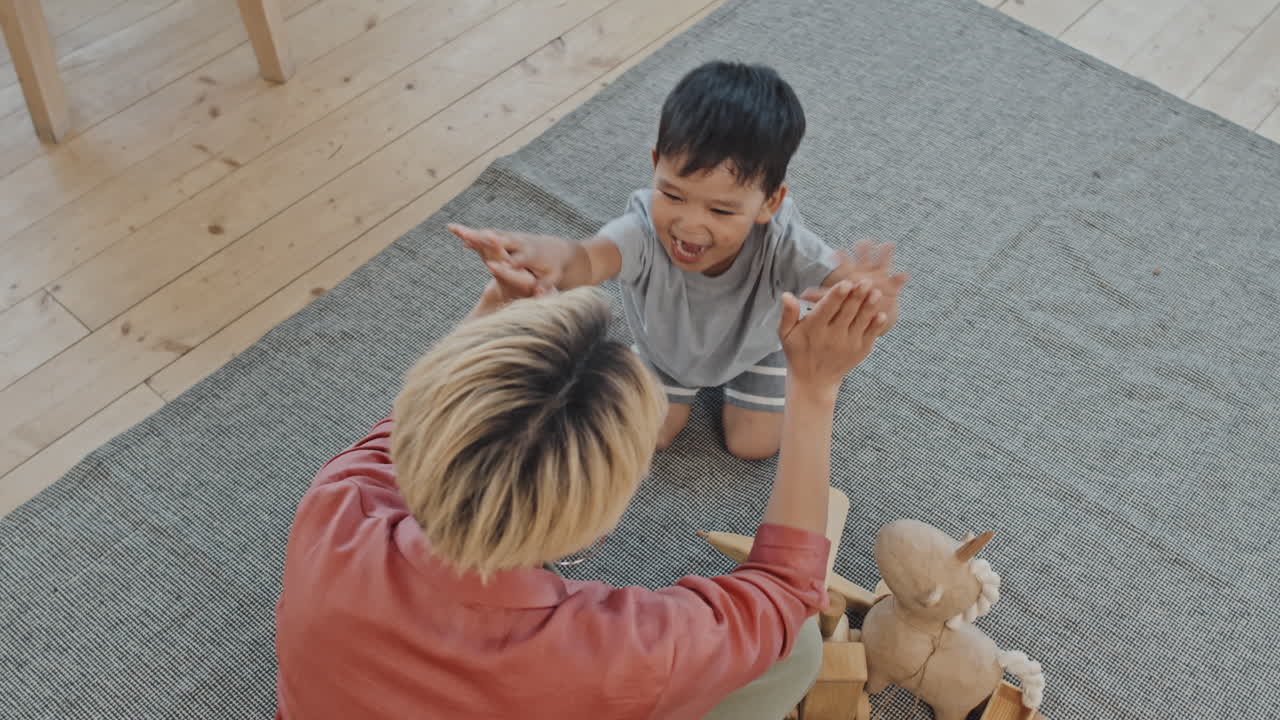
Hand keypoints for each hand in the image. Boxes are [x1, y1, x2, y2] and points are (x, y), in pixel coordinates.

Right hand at [449, 224, 567, 296]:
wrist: (557, 249)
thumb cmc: (554, 269)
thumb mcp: (552, 279)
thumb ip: (545, 287)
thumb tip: (540, 296)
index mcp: (531, 255)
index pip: (517, 260)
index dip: (505, 264)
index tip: (491, 266)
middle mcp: (519, 243)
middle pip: (500, 241)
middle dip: (484, 239)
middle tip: (467, 236)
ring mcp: (511, 238)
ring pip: (490, 234)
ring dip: (473, 232)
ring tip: (455, 229)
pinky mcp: (505, 237)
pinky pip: (487, 235)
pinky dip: (474, 234)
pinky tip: (457, 233)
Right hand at [778, 280, 886, 392]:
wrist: (814, 381)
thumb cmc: (798, 352)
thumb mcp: (786, 334)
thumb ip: (788, 314)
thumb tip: (786, 295)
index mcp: (814, 329)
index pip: (826, 309)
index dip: (836, 296)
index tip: (846, 283)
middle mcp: (832, 337)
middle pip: (847, 312)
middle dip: (856, 296)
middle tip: (865, 282)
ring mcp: (848, 345)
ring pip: (861, 321)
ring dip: (869, 307)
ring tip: (876, 293)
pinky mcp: (860, 351)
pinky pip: (870, 335)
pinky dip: (876, 325)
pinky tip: (881, 314)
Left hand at [804, 240, 907, 334]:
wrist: (869, 314)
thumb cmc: (848, 306)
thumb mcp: (834, 301)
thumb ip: (820, 297)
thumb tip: (799, 295)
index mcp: (849, 275)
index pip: (844, 265)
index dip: (841, 258)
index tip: (837, 252)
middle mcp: (864, 273)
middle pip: (863, 259)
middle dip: (864, 251)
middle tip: (864, 242)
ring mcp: (879, 277)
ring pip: (882, 263)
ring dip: (884, 255)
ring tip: (887, 246)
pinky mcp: (891, 286)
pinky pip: (897, 281)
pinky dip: (900, 278)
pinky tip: (904, 274)